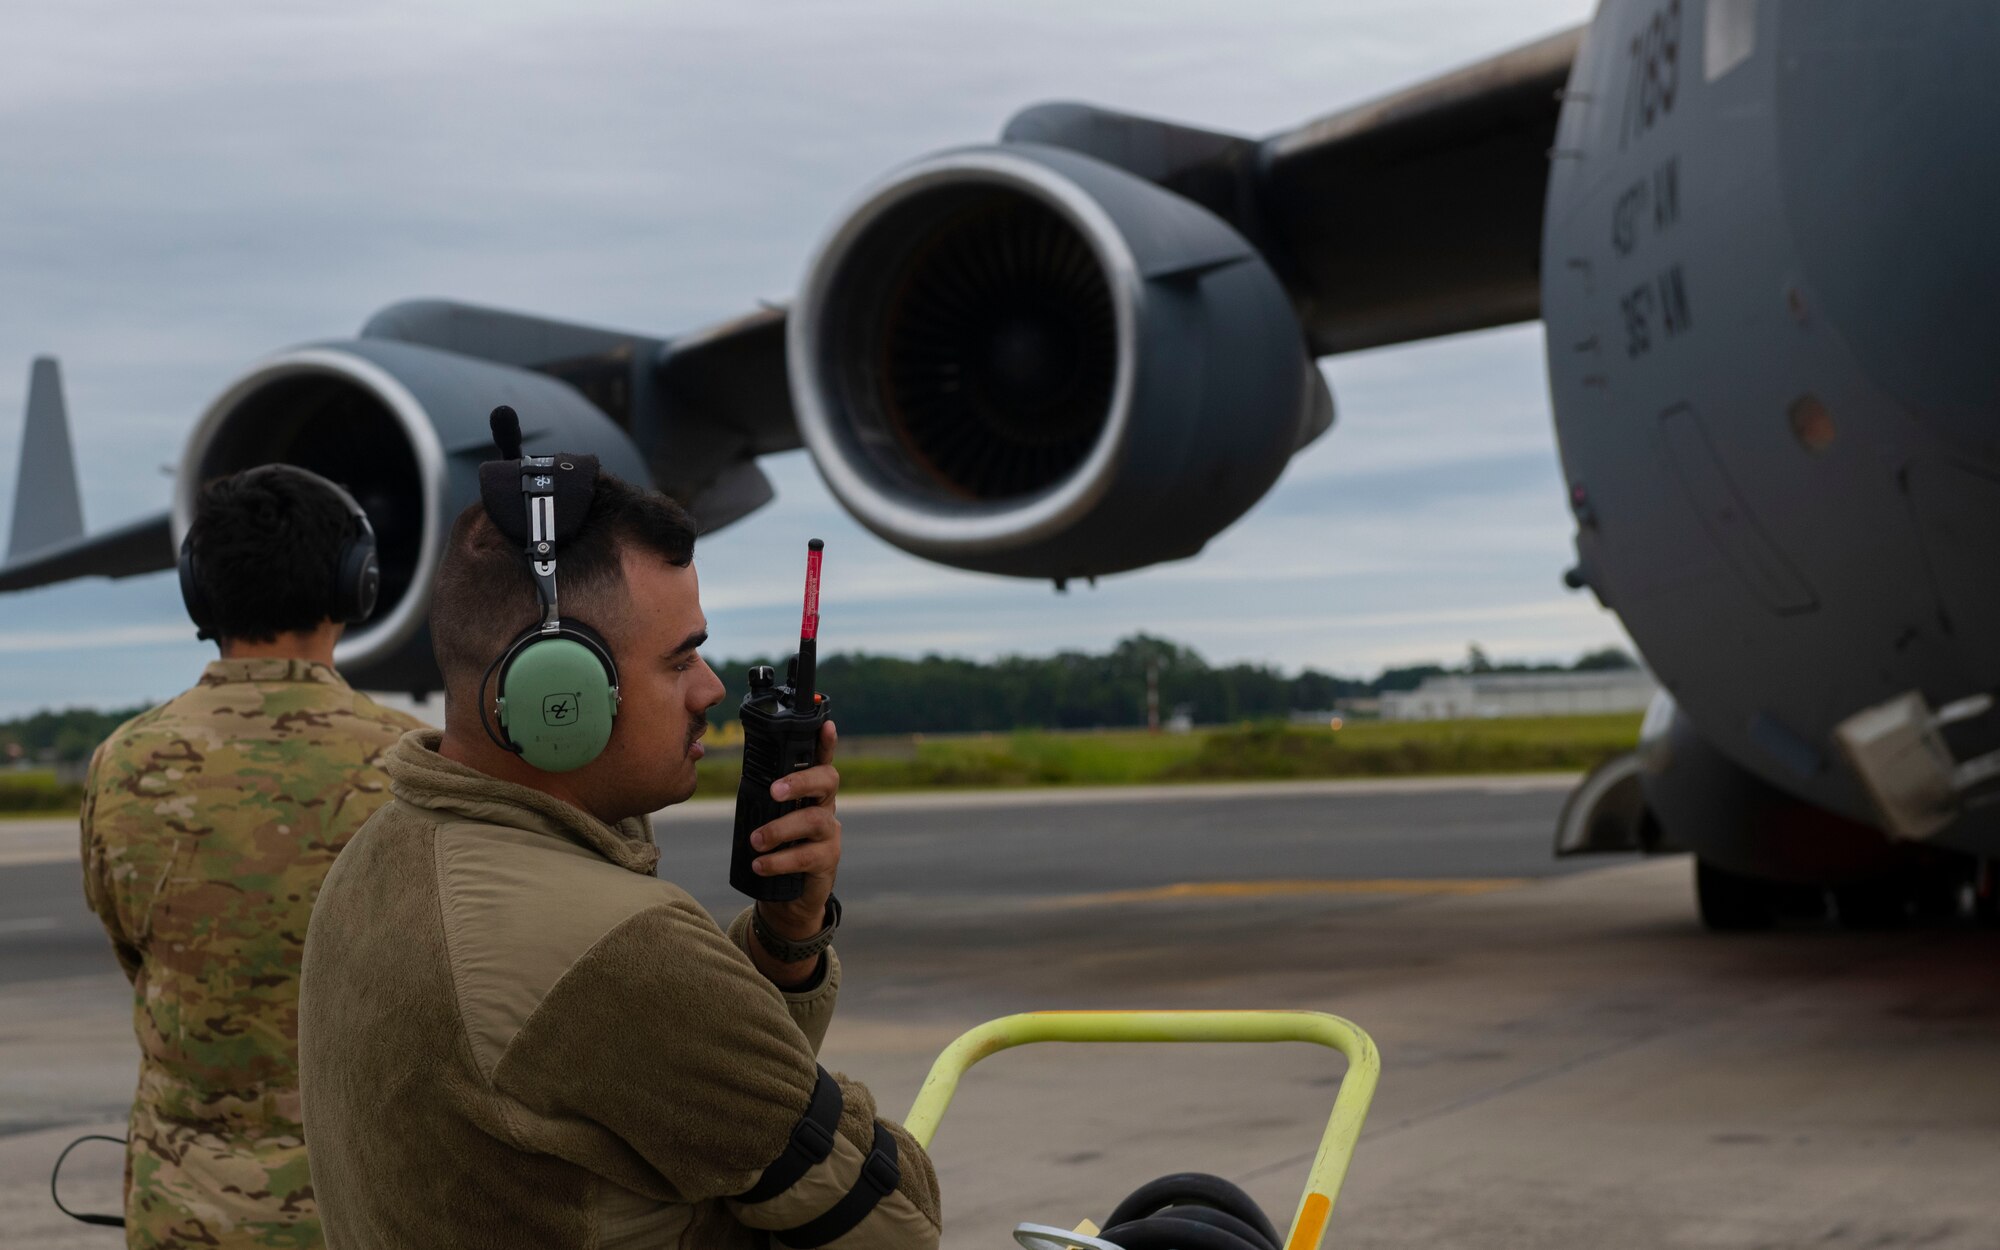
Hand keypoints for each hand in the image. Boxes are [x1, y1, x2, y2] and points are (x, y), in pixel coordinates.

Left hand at [748, 720, 839, 979]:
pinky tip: (760, 864)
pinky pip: (807, 856)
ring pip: (814, 820)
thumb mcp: (770, 818)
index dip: (825, 742)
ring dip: (782, 828)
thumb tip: (744, 773)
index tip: (825, 724)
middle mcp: (825, 807)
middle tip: (774, 791)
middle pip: (827, 782)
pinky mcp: (827, 860)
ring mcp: (829, 834)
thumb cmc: (777, 847)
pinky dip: (780, 860)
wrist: (789, 896)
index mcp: (811, 792)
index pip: (821, 760)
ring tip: (756, 840)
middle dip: (801, 781)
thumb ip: (764, 797)